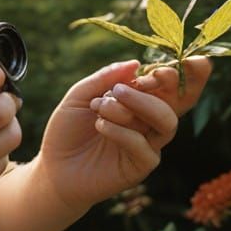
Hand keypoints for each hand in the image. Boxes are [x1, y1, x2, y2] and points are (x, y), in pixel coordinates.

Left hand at [35, 57, 208, 211]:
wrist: (53, 166)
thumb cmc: (68, 128)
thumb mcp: (81, 95)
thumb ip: (106, 78)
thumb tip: (136, 63)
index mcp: (137, 99)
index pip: (166, 83)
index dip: (174, 72)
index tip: (166, 65)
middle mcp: (148, 120)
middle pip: (178, 101)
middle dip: (173, 85)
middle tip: (148, 78)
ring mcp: (148, 143)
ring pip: (166, 121)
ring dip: (138, 105)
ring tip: (103, 104)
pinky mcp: (141, 166)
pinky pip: (144, 146)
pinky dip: (121, 131)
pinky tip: (99, 125)